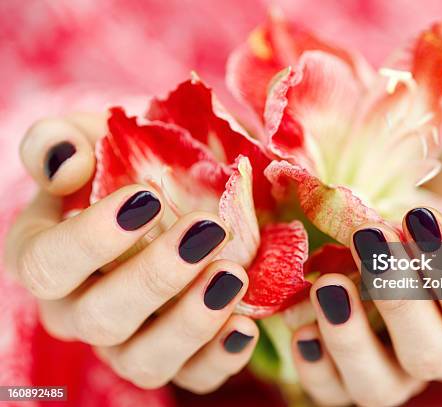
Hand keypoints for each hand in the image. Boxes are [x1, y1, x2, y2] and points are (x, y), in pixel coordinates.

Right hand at [4, 114, 257, 391]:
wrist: (167, 196)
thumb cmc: (121, 167)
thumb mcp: (90, 139)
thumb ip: (62, 141)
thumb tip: (66, 163)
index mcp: (44, 258)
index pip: (48, 264)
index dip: (93, 237)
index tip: (149, 196)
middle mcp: (77, 312)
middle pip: (100, 318)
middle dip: (156, 276)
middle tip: (208, 230)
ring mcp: (125, 342)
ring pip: (143, 360)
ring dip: (190, 323)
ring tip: (232, 276)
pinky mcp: (173, 357)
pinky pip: (191, 377)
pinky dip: (218, 358)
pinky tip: (245, 326)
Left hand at [289, 146, 441, 405]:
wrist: (407, 194)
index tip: (419, 216)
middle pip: (432, 356)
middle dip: (399, 299)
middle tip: (369, 238)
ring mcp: (398, 367)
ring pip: (381, 388)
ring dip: (352, 340)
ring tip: (329, 286)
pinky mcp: (350, 370)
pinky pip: (336, 393)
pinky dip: (318, 368)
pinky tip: (303, 328)